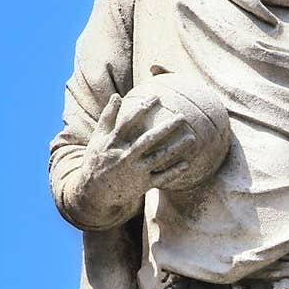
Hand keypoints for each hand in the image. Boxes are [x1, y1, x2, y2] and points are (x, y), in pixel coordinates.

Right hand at [69, 91, 195, 224]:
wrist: (95, 192)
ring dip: (176, 148)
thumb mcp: (98, 138)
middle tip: (183, 117)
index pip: (129, 122)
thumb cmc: (97, 160)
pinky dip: (174, 171)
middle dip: (166, 128)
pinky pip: (161, 178)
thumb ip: (108, 117)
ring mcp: (135, 171)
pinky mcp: (142, 185)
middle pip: (148, 139)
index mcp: (114, 143)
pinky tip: (187, 163)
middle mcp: (125, 156)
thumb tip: (116, 95)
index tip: (157, 97)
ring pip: (159, 158)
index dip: (142, 108)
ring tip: (192, 137)